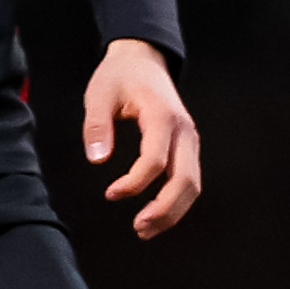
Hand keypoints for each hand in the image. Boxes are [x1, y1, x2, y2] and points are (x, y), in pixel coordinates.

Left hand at [85, 39, 201, 235]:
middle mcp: (183, 130)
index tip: (111, 193)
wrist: (143, 59)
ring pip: (192, 184)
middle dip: (164, 209)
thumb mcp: (99, 94)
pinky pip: (188, 179)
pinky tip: (155, 214)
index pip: (155, 160)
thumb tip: (97, 158)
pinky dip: (176, 201)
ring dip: (173, 211)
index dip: (134, 183)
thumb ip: (97, 125)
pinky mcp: (187, 146)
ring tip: (145, 229)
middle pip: (185, 179)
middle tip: (139, 228)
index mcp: (162, 115)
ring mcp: (189, 139)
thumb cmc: (120, 76)